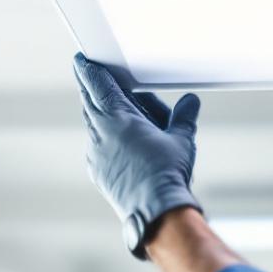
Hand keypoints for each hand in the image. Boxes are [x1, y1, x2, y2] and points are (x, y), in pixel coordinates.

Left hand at [73, 53, 201, 259]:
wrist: (156, 212)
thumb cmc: (167, 173)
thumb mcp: (181, 139)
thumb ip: (183, 117)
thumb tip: (190, 101)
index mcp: (117, 118)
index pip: (98, 85)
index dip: (89, 69)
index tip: (82, 59)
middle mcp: (100, 134)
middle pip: (89, 102)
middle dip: (91, 87)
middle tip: (91, 74)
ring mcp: (95, 154)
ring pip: (92, 124)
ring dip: (98, 112)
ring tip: (113, 108)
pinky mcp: (97, 171)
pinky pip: (95, 146)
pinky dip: (103, 137)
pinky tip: (116, 140)